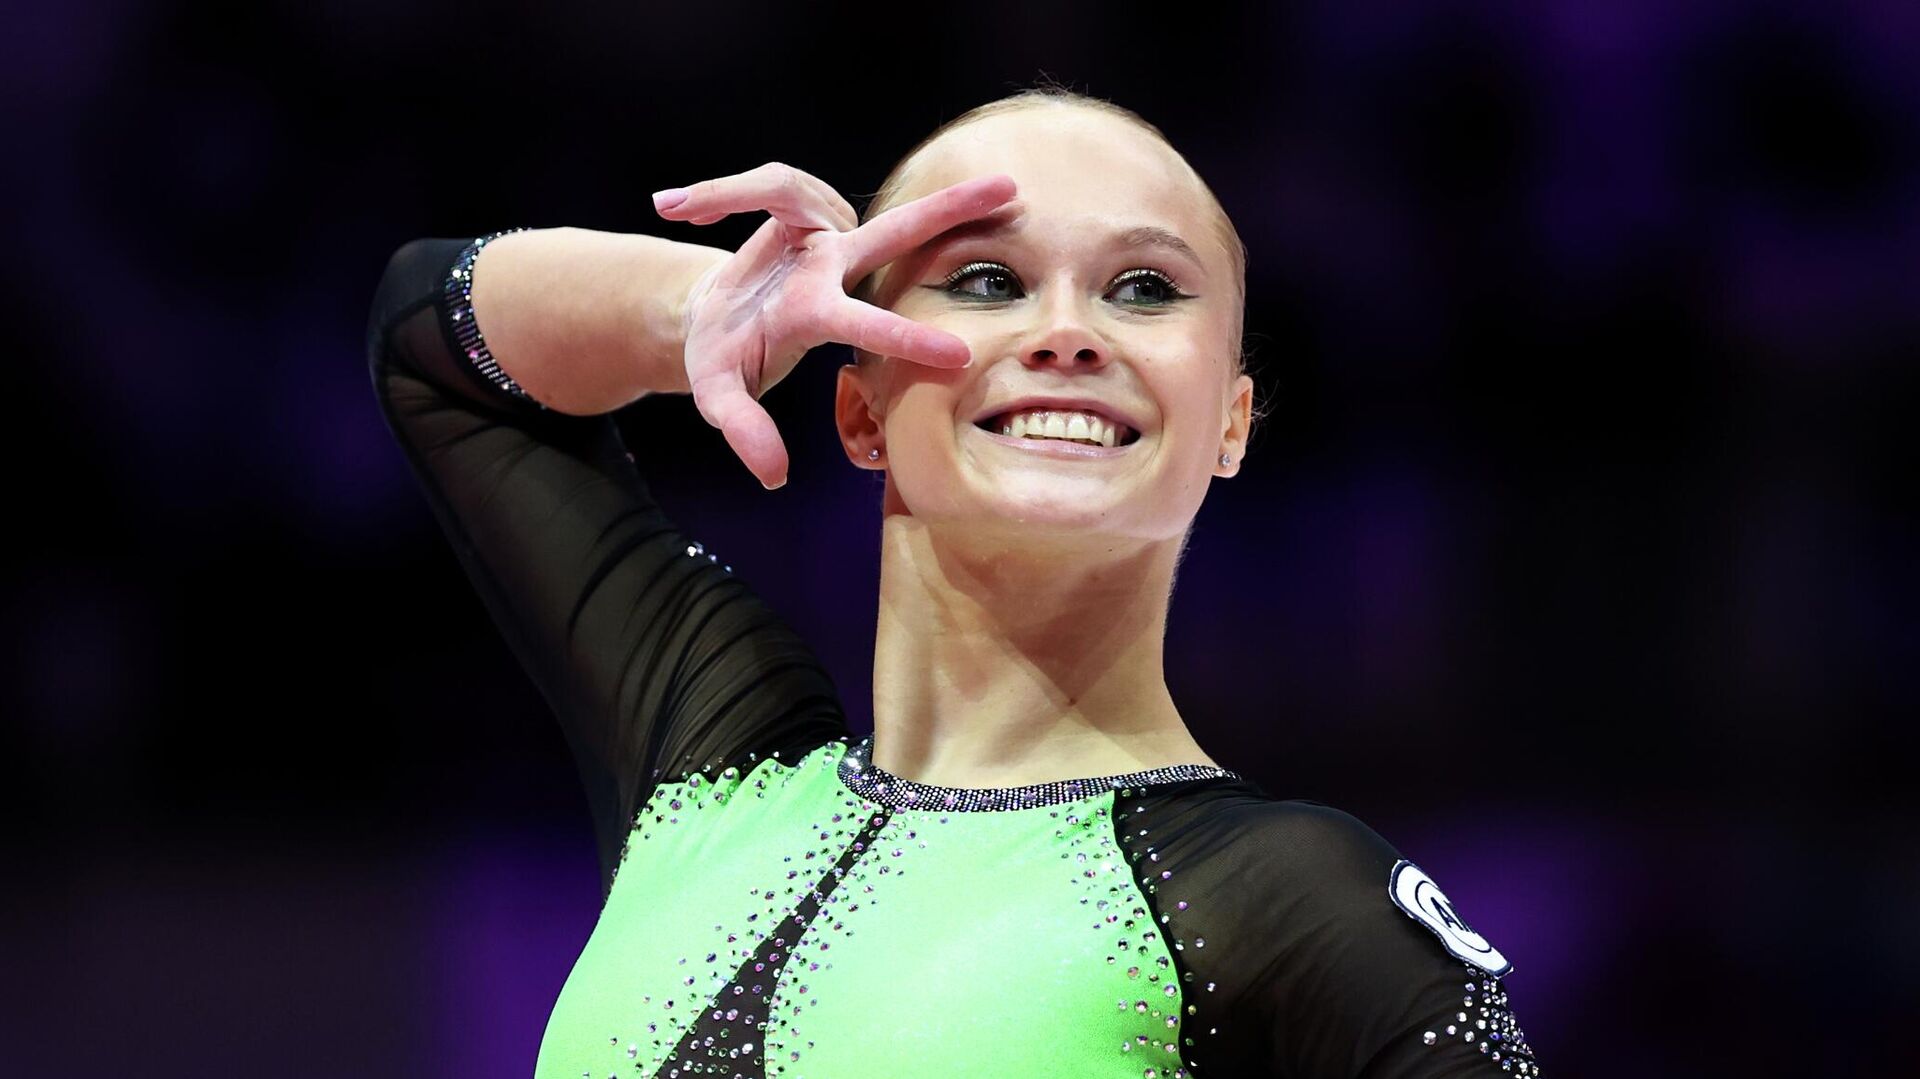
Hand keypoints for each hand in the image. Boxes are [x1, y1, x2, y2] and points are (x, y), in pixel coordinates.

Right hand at [655, 161, 1018, 488]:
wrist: (706, 316)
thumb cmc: (724, 358)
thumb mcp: (721, 397)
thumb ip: (745, 431)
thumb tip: (774, 478)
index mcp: (817, 316)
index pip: (867, 323)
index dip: (906, 340)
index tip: (961, 358)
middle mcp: (830, 268)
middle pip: (896, 231)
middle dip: (949, 210)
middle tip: (1012, 188)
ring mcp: (816, 233)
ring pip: (793, 186)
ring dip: (729, 191)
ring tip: (675, 210)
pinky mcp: (794, 203)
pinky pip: (760, 185)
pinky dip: (714, 193)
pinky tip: (672, 211)